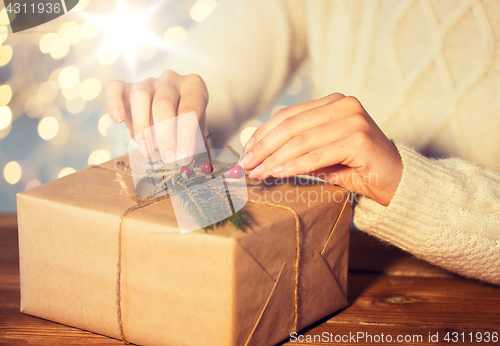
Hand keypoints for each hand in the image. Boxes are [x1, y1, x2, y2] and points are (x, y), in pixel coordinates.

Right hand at [106, 70, 208, 163]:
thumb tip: (183, 160)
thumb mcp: (195, 133)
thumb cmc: (186, 126)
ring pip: (140, 97)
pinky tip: (118, 119)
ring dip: (142, 127)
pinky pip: (116, 88)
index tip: (183, 158)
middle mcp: (171, 79)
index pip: (189, 109)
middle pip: (163, 103)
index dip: (186, 136)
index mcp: (194, 87)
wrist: (171, 117)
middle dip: (165, 135)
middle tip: (168, 158)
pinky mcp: (127, 87)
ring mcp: (149, 81)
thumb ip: (191, 142)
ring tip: (147, 150)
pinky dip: (114, 102)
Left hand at [241, 93, 402, 205]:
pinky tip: (278, 173)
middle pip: (292, 125)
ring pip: (302, 140)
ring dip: (275, 158)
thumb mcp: (323, 154)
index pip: (289, 114)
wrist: (397, 181)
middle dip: (265, 146)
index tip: (247, 150)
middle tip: (247, 165)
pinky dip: (294, 165)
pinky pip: (317, 155)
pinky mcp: (359, 140)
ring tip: (258, 172)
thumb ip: (298, 148)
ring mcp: (353, 120)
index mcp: (333, 103)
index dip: (264, 132)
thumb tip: (261, 155)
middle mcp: (344, 105)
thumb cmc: (357, 168)